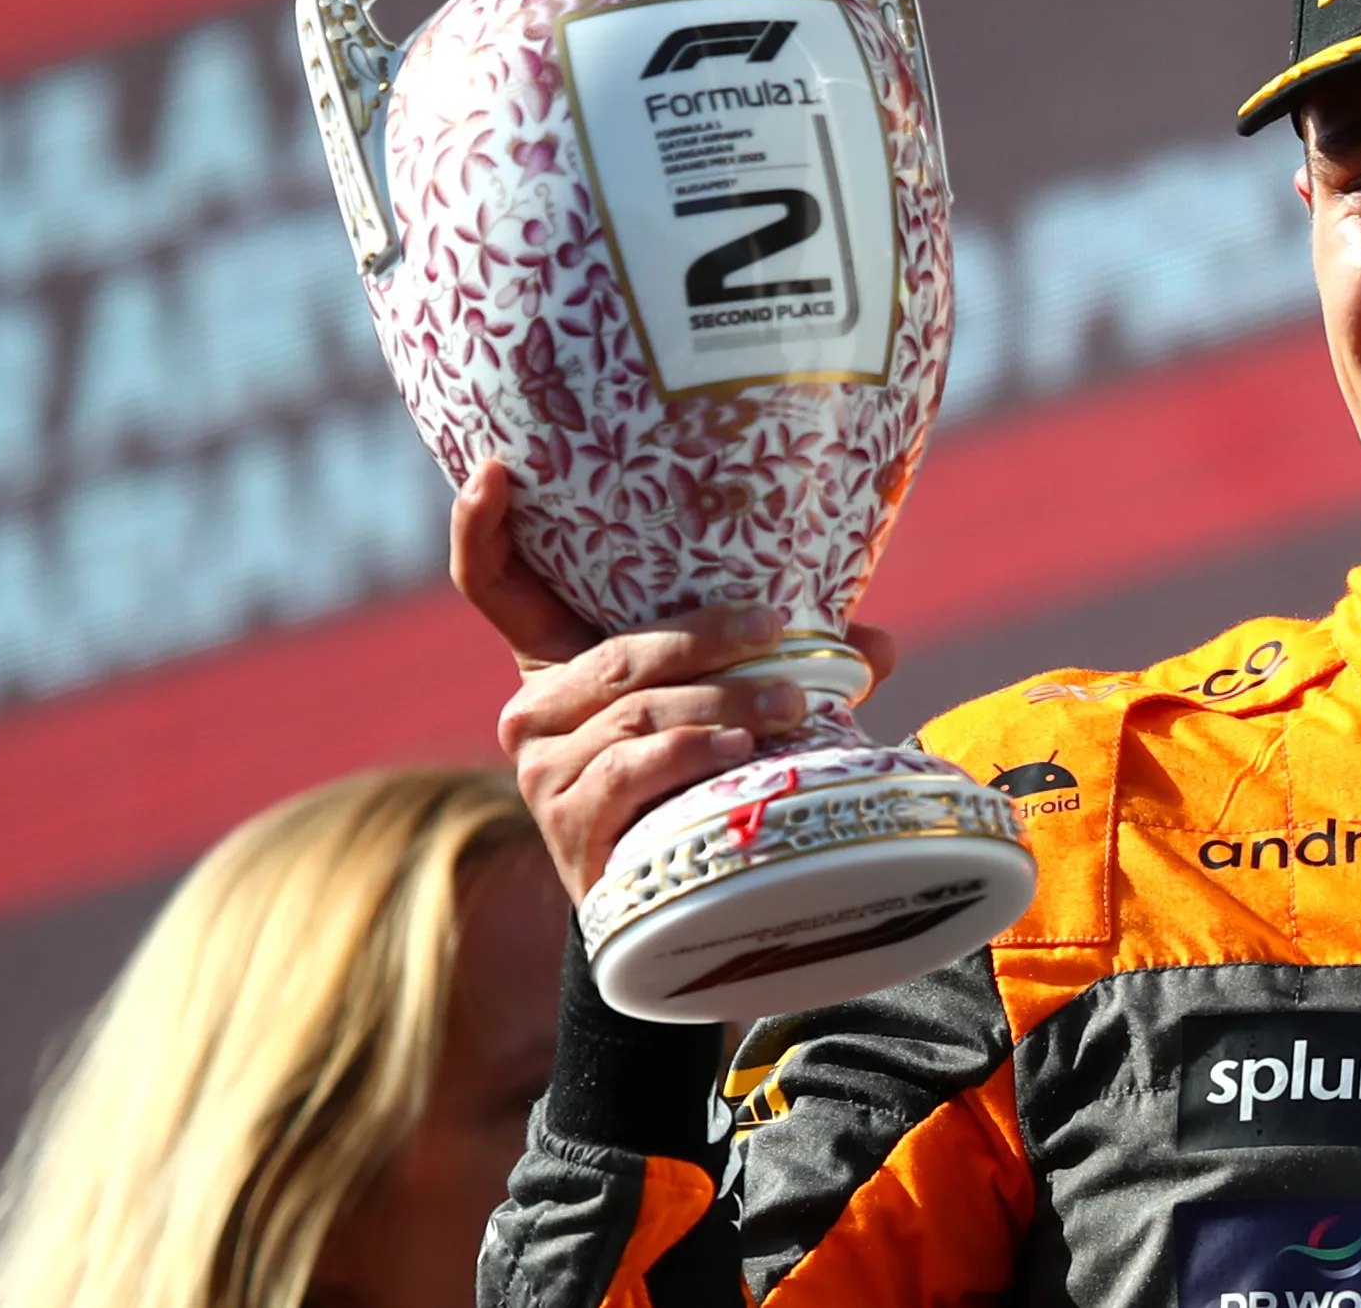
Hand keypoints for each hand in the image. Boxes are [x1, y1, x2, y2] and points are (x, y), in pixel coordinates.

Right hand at [451, 460, 897, 902]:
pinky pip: (631, 772)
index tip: (496, 467)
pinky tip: (738, 748)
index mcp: (560, 661)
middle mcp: (532, 709)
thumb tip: (881, 642)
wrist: (669, 893)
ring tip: (793, 702)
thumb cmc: (696, 778)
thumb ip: (784, 664)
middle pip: (619, 654)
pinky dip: (691, 754)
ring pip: (638, 713)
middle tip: (782, 633)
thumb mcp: (726, 703)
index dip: (479, 526)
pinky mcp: (566, 823)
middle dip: (709, 639)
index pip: (491, 583)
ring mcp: (541, 768)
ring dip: (725, 701)